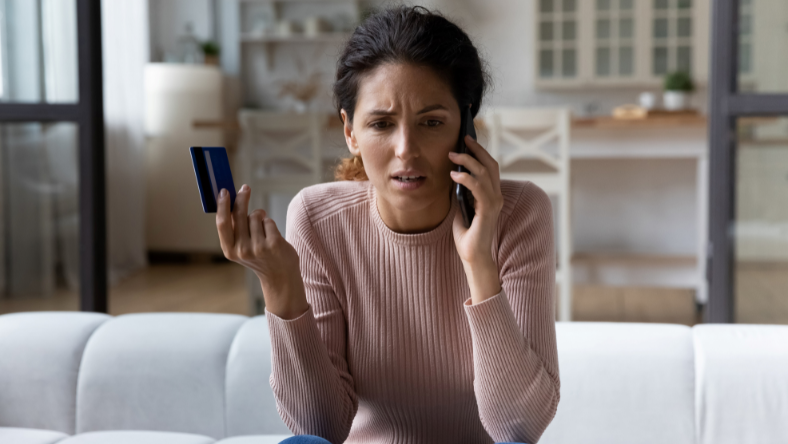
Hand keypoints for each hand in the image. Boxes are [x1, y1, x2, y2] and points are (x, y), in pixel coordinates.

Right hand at [216, 184, 308, 318]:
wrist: (279, 276)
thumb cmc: (259, 257)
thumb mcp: (241, 247)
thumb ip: (235, 229)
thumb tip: (230, 201)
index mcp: (230, 251)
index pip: (222, 223)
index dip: (222, 206)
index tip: (224, 191)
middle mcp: (242, 250)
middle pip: (240, 214)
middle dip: (242, 198)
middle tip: (245, 188)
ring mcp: (259, 247)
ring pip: (256, 216)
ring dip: (260, 218)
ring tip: (263, 231)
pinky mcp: (274, 244)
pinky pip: (269, 221)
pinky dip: (270, 224)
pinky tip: (272, 237)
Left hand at [449, 135, 503, 302]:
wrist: (472, 256)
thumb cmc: (467, 235)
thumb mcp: (461, 207)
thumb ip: (460, 192)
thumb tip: (452, 174)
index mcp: (491, 194)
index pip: (489, 168)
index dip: (480, 153)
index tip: (466, 142)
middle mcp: (496, 196)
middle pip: (490, 165)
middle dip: (477, 150)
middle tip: (463, 140)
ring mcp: (494, 202)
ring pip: (484, 173)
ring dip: (468, 161)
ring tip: (452, 155)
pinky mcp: (488, 210)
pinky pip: (478, 187)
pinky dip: (466, 178)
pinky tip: (454, 175)